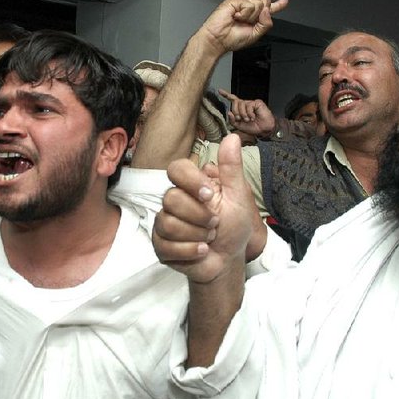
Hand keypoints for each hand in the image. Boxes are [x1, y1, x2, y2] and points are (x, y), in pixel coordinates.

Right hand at [154, 135, 254, 283]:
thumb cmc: (233, 227)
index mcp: (190, 187)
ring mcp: (164, 224)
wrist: (229, 260)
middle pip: (170, 199)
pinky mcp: (161, 246)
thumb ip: (231, 168)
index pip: (176, 169)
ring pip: (168, 223)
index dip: (190, 181)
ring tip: (209, 239)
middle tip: (215, 224)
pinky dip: (191, 251)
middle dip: (199, 216)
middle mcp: (173, 203)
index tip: (208, 194)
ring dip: (197, 235)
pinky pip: (166, 245)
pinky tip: (202, 252)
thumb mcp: (237, 197)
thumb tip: (232, 137)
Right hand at [197, 0, 288, 56]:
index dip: (277, 5)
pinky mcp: (234, 1)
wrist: (217, 40)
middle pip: (265, 3)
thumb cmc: (231, 39)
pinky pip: (249, 4)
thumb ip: (265, 24)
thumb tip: (267, 11)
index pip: (267, 9)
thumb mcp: (255, 35)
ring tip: (238, 20)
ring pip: (259, 4)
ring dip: (250, 16)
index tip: (285, 1)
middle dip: (260, 14)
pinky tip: (235, 17)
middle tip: (248, 22)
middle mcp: (248, 9)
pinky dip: (244, 14)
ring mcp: (241, 4)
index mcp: (253, 18)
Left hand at [220, 89, 276, 136]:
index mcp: (240, 109)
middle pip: (235, 102)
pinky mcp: (257, 103)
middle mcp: (245, 105)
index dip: (226, 95)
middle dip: (236, 112)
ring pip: (241, 104)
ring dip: (243, 114)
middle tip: (240, 119)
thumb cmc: (253, 128)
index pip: (233, 100)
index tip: (219, 91)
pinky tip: (253, 117)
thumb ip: (232, 121)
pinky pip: (249, 105)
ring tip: (248, 120)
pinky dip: (249, 113)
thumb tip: (229, 112)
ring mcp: (251, 103)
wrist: (263, 130)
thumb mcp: (239, 126)